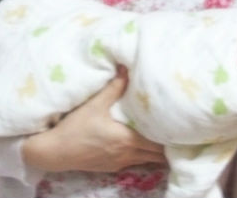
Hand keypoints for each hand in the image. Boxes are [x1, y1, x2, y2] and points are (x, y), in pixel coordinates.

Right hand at [22, 68, 165, 172]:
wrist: (56, 152)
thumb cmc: (75, 128)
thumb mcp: (94, 105)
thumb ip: (114, 88)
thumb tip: (126, 69)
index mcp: (127, 139)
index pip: (157, 143)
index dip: (170, 138)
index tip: (180, 129)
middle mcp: (127, 154)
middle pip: (156, 154)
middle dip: (167, 145)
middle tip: (177, 132)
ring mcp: (119, 163)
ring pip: (146, 160)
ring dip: (155, 151)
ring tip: (164, 139)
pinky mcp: (111, 167)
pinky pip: (134, 163)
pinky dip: (142, 156)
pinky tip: (141, 146)